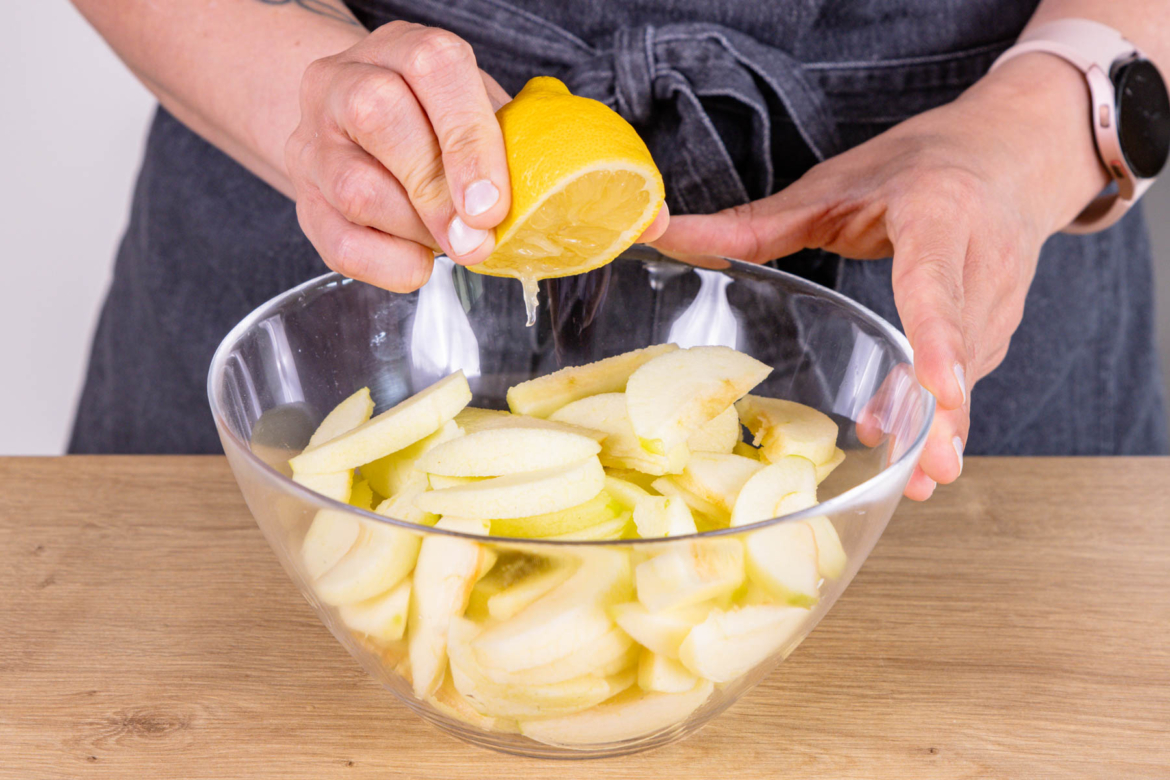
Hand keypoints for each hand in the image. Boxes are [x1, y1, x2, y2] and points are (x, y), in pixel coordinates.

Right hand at [286, 22, 513, 290]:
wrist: (356, 132)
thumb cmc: (433, 124)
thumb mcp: (474, 110)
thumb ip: (506, 140)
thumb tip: (548, 192)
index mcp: (402, 49)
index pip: (433, 68)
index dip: (467, 139)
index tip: (492, 205)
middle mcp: (344, 83)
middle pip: (378, 117)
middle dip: (436, 190)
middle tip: (475, 240)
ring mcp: (314, 142)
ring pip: (354, 187)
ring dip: (416, 230)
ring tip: (450, 245)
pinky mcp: (303, 201)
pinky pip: (338, 242)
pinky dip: (388, 264)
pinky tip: (417, 263)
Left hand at [653, 54, 1109, 498]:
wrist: (1018, 150)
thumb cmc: (922, 162)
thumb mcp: (836, 185)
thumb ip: (756, 223)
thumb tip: (663, 230)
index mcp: (938, 214)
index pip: (934, 284)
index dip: (938, 339)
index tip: (940, 391)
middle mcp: (980, 259)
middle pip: (960, 346)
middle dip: (947, 415)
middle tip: (930, 474)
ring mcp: (1000, 297)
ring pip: (968, 372)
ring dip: (940, 426)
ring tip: (913, 478)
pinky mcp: (1001, 323)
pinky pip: (968, 374)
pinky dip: (939, 410)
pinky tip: (906, 441)